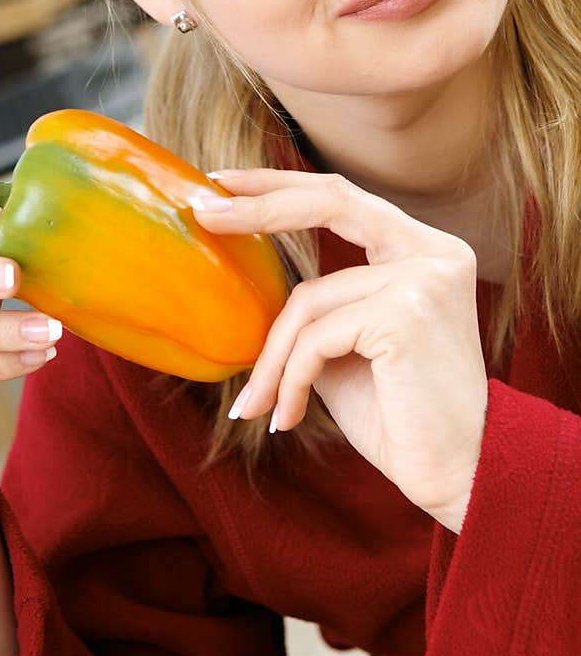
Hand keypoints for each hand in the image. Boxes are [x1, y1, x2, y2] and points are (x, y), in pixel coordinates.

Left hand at [190, 169, 488, 530]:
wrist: (455, 473)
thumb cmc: (398, 414)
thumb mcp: (345, 345)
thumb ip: (316, 305)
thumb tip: (245, 283)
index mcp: (424, 250)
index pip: (344, 197)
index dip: (280, 186)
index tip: (223, 183)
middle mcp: (433, 252)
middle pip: (331, 202)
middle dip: (258, 206)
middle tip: (201, 214)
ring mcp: (424, 278)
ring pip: (308, 300)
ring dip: (271, 361)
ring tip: (259, 406)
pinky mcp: (405, 314)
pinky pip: (315, 338)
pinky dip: (291, 380)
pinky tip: (289, 417)